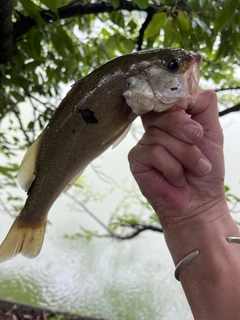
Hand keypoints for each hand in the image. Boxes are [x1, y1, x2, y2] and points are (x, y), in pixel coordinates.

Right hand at [128, 91, 226, 231]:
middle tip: (198, 141)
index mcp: (172, 120)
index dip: (179, 103)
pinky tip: (176, 179)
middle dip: (186, 129)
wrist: (200, 201)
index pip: (168, 99)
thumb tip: (191, 90)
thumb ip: (204, 107)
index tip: (192, 116)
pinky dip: (172, 168)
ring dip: (185, 155)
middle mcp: (156, 128)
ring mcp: (145, 143)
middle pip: (163, 112)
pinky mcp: (136, 159)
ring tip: (192, 170)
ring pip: (160, 135)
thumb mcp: (212, 133)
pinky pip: (154, 152)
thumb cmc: (206, 170)